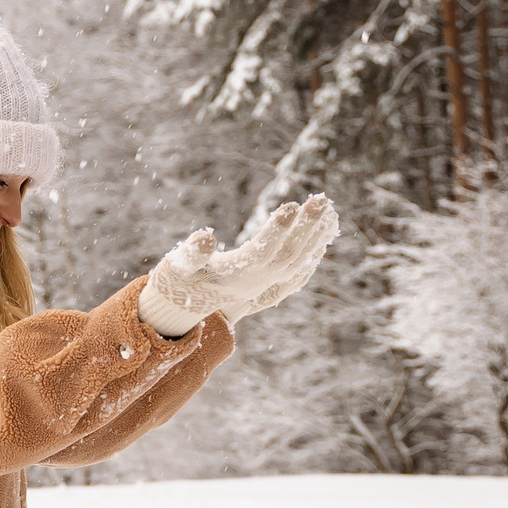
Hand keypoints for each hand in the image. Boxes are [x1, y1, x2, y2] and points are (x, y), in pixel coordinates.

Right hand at [135, 197, 340, 337]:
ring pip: (298, 261)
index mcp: (234, 277)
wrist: (187, 308)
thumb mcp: (178, 267)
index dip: (277, 230)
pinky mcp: (270, 283)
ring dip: (315, 236)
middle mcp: (256, 283)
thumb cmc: (180, 282)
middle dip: (306, 227)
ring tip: (329, 210)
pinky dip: (313, 251)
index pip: (262, 251)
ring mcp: (266, 284)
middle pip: (287, 254)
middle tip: (320, 200)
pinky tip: (325, 235)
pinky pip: (299, 269)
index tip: (292, 206)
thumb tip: (205, 237)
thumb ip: (190, 254)